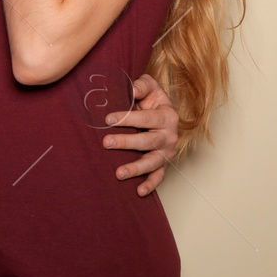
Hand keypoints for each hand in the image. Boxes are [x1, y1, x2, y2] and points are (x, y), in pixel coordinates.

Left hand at [102, 74, 179, 195]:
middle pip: (147, 141)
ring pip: (152, 162)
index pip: (146, 118)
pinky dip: (150, 185)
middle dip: (126, 142)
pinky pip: (158, 177)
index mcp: (167, 116)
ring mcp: (167, 152)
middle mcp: (170, 136)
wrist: (163, 113)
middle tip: (106, 143)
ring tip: (118, 173)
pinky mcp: (164, 164)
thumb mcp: (150, 86)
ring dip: (136, 168)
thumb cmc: (152, 100)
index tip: (107, 119)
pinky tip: (138, 192)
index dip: (126, 118)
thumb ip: (141, 85)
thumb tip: (131, 90)